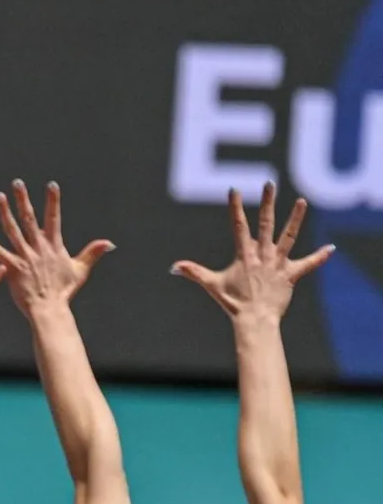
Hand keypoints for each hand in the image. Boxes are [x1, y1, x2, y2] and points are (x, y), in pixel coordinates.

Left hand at [0, 180, 113, 316]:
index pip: (54, 218)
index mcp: (54, 246)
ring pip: (13, 230)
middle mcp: (39, 248)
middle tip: (17, 183)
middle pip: (30, 219)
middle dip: (23, 200)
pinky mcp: (13, 268)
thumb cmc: (64, 292)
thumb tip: (109, 243)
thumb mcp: (80, 270)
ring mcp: (25, 257)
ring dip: (5, 213)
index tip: (51, 185)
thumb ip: (92, 253)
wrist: (50, 309)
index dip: (53, 201)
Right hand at [170, 182, 334, 320]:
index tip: (234, 190)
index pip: (239, 226)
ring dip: (296, 218)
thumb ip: (194, 272)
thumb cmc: (233, 302)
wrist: (255, 319)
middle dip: (267, 202)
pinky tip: (331, 249)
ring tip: (301, 201)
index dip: (235, 207)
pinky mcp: (291, 275)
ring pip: (289, 236)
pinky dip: (319, 257)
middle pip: (265, 223)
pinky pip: (308, 264)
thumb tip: (173, 267)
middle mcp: (262, 254)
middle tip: (269, 184)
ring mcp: (278, 263)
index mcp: (244, 254)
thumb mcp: (212, 285)